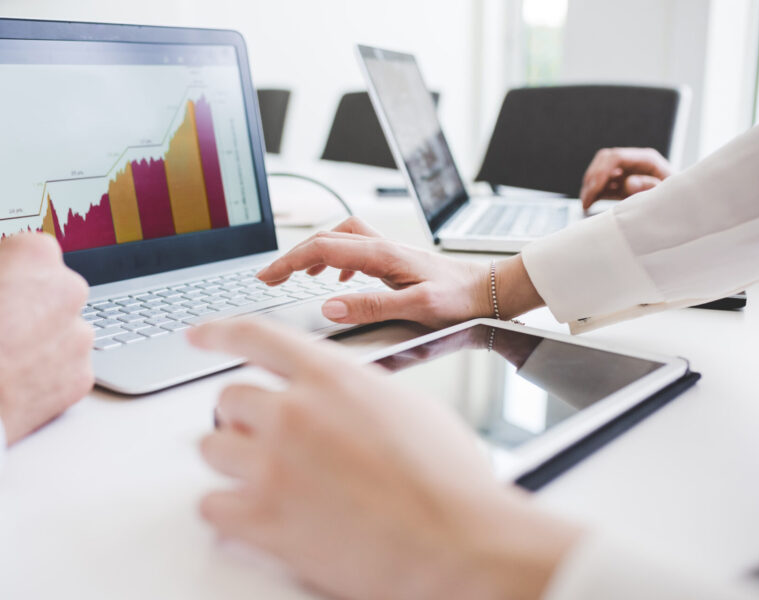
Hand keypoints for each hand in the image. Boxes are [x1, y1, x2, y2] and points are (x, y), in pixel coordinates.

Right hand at [0, 233, 93, 443]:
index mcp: (35, 256)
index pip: (31, 254)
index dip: (6, 273)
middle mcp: (68, 292)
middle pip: (53, 294)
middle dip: (27, 307)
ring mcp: (77, 339)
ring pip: (61, 334)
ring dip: (37, 343)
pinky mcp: (79, 379)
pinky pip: (64, 371)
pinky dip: (43, 377)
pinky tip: (9, 380)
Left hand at [190, 318, 581, 599]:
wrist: (461, 544)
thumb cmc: (448, 482)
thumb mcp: (407, 407)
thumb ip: (355, 392)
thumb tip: (335, 397)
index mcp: (331, 378)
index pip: (256, 336)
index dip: (219, 332)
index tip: (200, 335)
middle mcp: (295, 414)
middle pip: (229, 398)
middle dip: (245, 418)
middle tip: (267, 438)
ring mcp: (274, 466)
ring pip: (213, 448)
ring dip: (235, 461)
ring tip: (270, 479)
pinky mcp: (264, 520)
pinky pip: (210, 505)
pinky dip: (227, 510)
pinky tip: (254, 514)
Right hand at [257, 217, 541, 326]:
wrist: (490, 291)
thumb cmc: (461, 300)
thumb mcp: (417, 308)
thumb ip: (372, 305)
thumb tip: (330, 305)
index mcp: (382, 255)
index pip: (323, 248)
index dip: (290, 261)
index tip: (268, 275)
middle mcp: (383, 247)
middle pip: (326, 239)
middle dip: (293, 255)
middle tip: (270, 275)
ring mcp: (388, 252)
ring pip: (340, 239)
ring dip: (314, 252)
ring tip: (297, 273)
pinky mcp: (395, 260)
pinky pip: (356, 249)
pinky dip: (337, 258)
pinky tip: (337, 278)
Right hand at [579, 147, 672, 209]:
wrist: (680, 208)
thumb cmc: (676, 200)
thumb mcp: (666, 195)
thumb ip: (648, 186)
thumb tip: (628, 182)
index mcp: (646, 159)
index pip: (616, 157)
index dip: (601, 172)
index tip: (593, 190)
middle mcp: (635, 162)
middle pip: (604, 160)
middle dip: (592, 179)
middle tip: (587, 199)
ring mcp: (627, 171)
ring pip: (600, 170)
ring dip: (590, 186)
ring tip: (586, 204)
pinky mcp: (622, 182)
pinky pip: (603, 183)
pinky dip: (594, 192)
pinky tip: (590, 203)